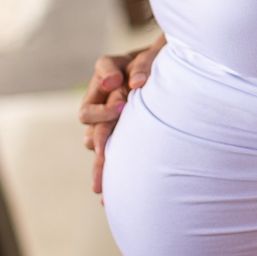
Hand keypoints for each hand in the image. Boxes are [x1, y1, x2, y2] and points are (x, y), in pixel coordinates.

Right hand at [79, 35, 165, 193]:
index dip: (108, 75)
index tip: (117, 83)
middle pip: (89, 110)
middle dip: (100, 121)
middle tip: (115, 129)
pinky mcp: (114, 136)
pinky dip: (105, 173)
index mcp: (114, 69)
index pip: (105, 67)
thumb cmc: (163, 63)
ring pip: (92, 138)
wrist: (167, 77)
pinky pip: (103, 155)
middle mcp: (104, 94)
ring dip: (98, 155)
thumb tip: (137, 84)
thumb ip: (145, 66)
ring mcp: (106, 117)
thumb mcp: (157, 58)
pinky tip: (106, 197)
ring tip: (103, 179)